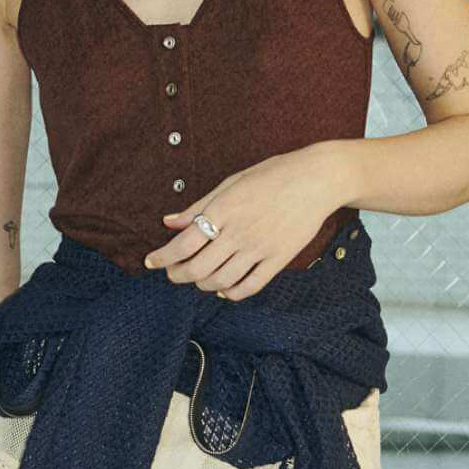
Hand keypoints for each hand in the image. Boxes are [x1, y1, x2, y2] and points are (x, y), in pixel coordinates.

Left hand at [144, 146, 343, 300]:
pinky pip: (250, 286)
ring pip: (221, 281)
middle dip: (177, 275)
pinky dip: (232, 293)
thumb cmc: (272, 175)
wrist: (317, 179)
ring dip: (202, 285)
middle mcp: (238, 232)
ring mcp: (260, 248)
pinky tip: (224, 289)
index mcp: (223, 209)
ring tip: (197, 279)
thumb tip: (169, 222)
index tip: (152, 261)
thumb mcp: (230, 183)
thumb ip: (198, 207)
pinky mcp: (279, 259)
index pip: (183, 244)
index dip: (162, 257)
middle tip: (172, 273)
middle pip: (197, 268)